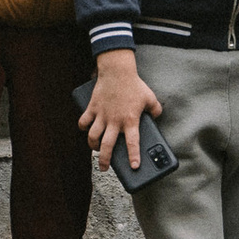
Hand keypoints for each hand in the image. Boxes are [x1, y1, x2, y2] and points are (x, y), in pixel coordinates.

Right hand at [79, 50, 162, 171]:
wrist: (117, 71)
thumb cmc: (134, 84)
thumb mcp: (150, 97)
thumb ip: (155, 110)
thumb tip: (156, 117)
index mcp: (130, 120)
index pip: (132, 142)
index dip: (133, 156)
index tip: (134, 167)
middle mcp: (114, 120)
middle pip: (107, 146)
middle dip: (105, 160)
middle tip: (105, 168)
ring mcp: (102, 115)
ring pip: (93, 136)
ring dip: (93, 146)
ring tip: (95, 149)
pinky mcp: (92, 108)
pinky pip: (84, 121)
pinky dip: (83, 127)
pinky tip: (85, 130)